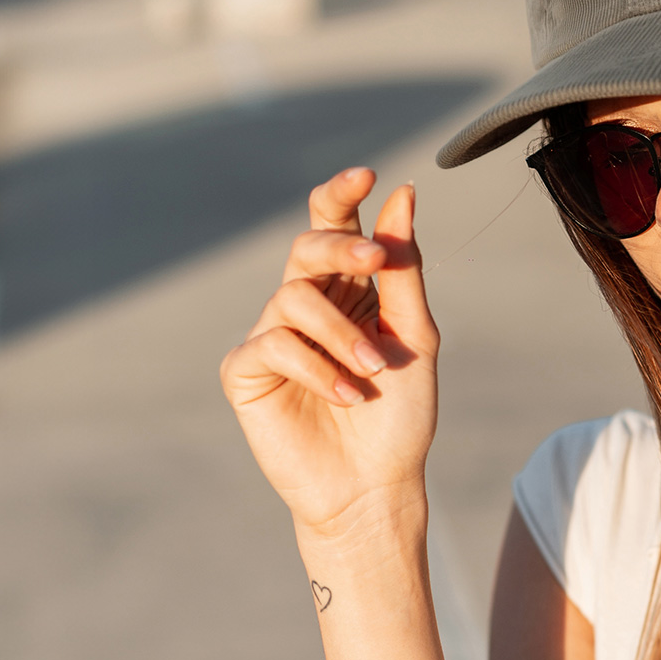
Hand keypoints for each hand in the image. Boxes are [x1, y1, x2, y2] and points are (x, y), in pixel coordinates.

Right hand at [220, 167, 439, 542]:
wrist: (376, 485)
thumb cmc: (399, 413)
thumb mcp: (414, 334)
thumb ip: (403, 267)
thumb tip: (401, 193)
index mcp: (346, 287)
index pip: (333, 224)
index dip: (340, 194)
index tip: (367, 174)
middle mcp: (305, 304)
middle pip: (306, 246)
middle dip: (341, 246)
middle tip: (377, 261)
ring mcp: (272, 335)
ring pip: (293, 297)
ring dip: (342, 333)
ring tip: (372, 372)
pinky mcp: (246, 372)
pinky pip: (273, 344)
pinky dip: (317, 367)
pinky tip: (347, 396)